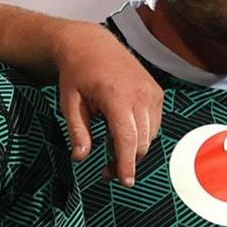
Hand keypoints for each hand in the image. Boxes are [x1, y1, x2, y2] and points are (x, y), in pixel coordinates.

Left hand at [51, 21, 159, 185]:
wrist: (91, 44)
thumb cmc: (77, 73)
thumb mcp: (69, 103)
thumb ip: (77, 131)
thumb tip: (81, 158)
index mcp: (116, 95)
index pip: (127, 138)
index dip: (126, 163)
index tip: (125, 182)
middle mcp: (139, 94)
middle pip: (141, 141)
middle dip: (127, 161)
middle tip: (106, 171)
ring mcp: (151, 92)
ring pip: (150, 135)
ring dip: (134, 149)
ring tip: (111, 149)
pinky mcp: (157, 93)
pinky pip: (154, 124)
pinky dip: (142, 134)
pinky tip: (123, 130)